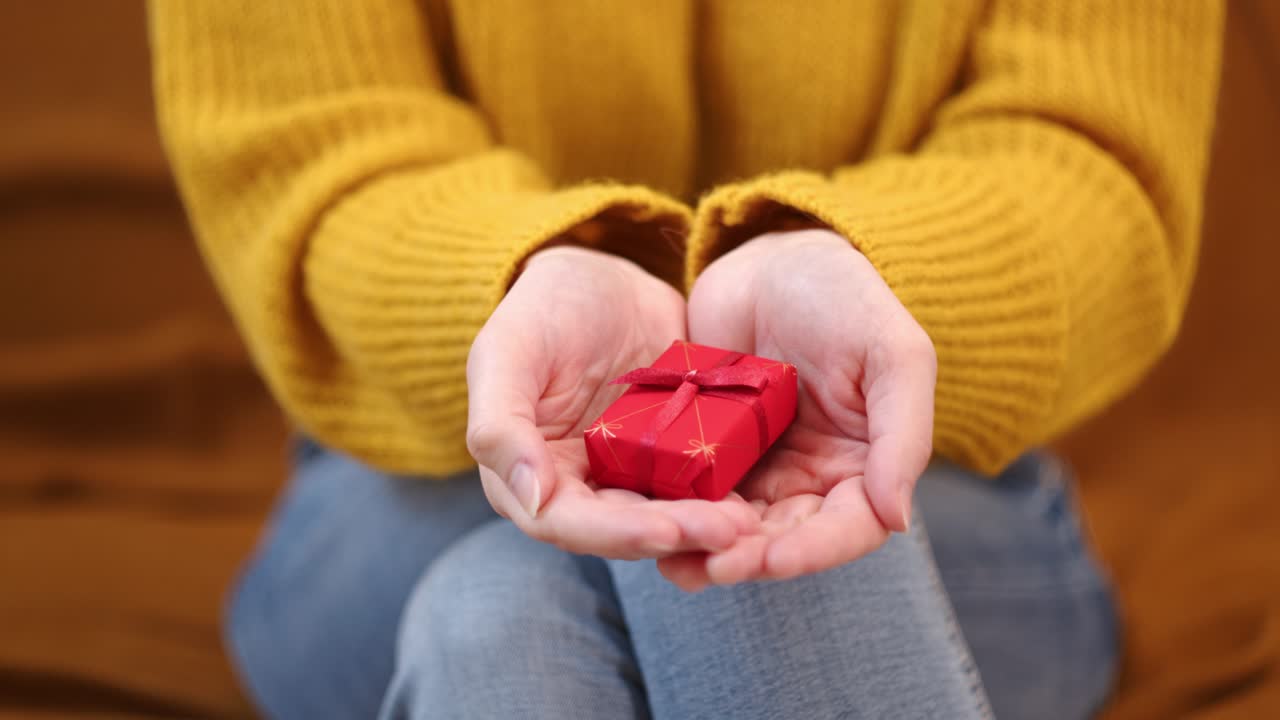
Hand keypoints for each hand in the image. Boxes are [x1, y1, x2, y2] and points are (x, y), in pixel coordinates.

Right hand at [466, 245, 759, 559]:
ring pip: (667, 516)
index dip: (617, 534)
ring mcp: (629, 475)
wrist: (602, 280)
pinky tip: (760, 501)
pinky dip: (725, 495)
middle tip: (733, 533)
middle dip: (678, 535)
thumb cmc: (541, 310)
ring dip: (706, 526)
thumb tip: (529, 498)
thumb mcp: (507, 352)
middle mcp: (580, 488)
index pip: (567, 523)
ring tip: (750, 526)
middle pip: (626, 530)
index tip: (668, 532)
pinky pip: (698, 484)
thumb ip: (500, 425)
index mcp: (527, 476)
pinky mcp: (672, 457)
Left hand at [660, 229, 935, 587]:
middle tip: (711, 566)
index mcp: (865, 463)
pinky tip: (652, 524)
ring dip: (708, 552)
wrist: (770, 259)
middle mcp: (812, 478)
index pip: (851, 527)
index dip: (813, 551)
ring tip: (674, 564)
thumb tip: (896, 518)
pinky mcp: (708, 453)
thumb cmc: (842, 296)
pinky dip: (677, 515)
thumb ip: (903, 433)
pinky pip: (693, 494)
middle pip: (787, 539)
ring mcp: (758, 467)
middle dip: (752, 558)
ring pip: (737, 529)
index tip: (771, 558)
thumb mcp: (891, 353)